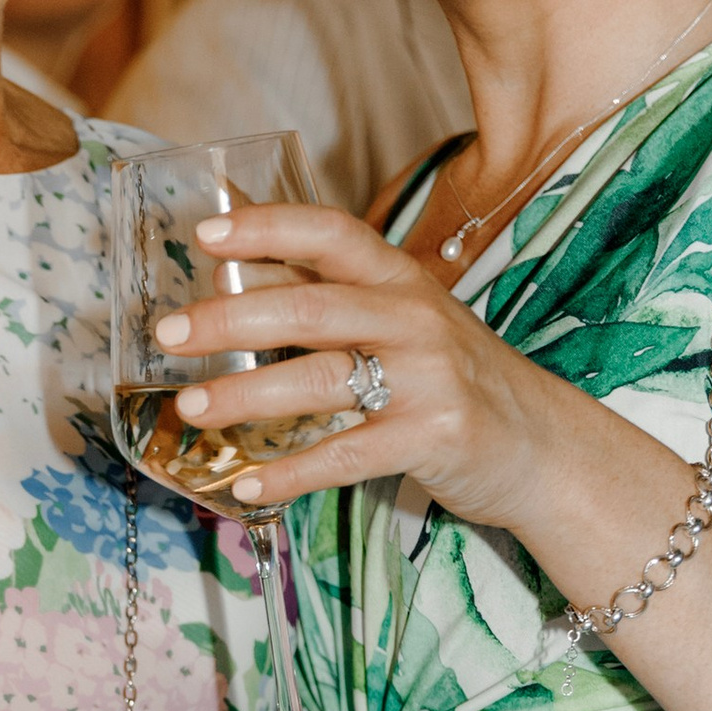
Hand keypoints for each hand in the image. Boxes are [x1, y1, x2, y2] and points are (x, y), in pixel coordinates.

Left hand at [155, 203, 554, 529]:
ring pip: (321, 379)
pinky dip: (292, 472)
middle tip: (169, 334)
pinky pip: (348, 455)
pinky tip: (248, 483)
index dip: (268, 227)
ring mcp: (428, 377)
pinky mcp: (435, 437)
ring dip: (246, 396)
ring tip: (190, 409)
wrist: (543, 443)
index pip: (331, 233)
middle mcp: (414, 319)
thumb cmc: (451, 379)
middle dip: (230, 319)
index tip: (206, 233)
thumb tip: (228, 268)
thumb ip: (323, 295)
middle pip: (311, 308)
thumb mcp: (398, 322)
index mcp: (400, 280)